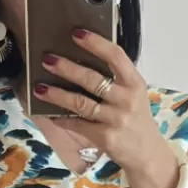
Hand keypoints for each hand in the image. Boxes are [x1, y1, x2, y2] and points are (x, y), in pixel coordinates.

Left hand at [34, 28, 178, 187]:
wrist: (148, 154)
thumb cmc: (137, 120)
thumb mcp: (135, 94)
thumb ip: (117, 78)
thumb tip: (83, 59)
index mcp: (135, 82)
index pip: (116, 56)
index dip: (95, 43)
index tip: (76, 33)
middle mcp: (127, 99)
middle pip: (92, 79)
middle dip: (67, 68)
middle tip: (47, 59)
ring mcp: (116, 119)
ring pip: (81, 103)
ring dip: (57, 94)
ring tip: (40, 87)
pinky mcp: (106, 137)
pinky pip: (78, 124)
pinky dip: (63, 119)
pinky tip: (50, 114)